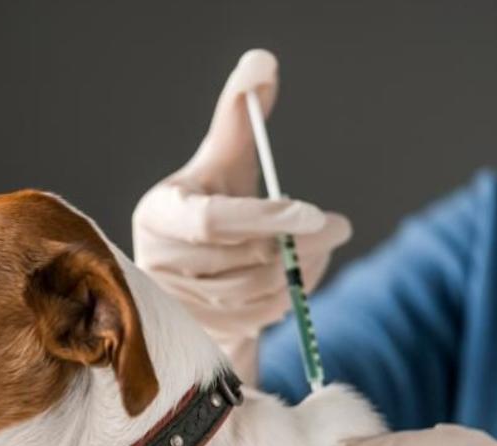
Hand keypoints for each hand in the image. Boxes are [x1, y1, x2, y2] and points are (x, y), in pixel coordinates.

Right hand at [133, 50, 349, 383]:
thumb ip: (239, 114)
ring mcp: (177, 304)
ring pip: (255, 293)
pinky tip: (297, 278)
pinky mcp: (199, 332)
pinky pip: (257, 320)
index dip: (266, 218)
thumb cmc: (210, 202)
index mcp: (159, 214)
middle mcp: (158, 263)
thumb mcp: (222, 160)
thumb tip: (262, 63)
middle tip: (338, 227)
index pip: (212, 221)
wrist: (194, 270)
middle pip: (241, 261)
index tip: (318, 212)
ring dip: (300, 272)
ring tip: (319, 248)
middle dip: (300, 245)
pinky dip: (289, 299)